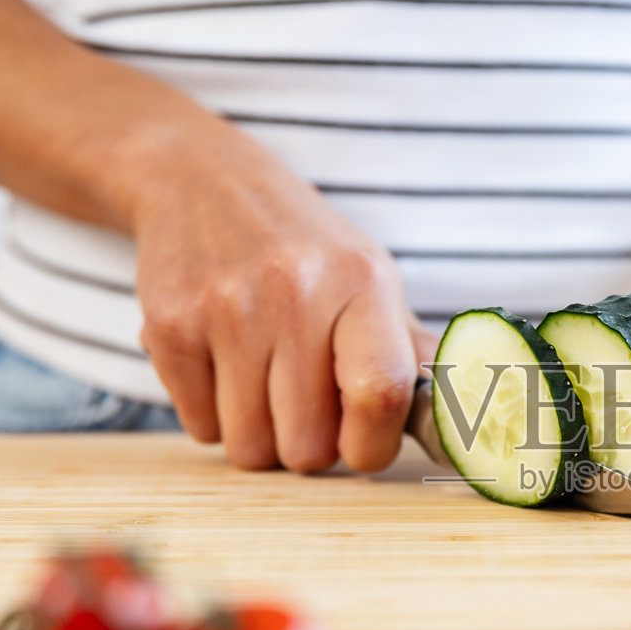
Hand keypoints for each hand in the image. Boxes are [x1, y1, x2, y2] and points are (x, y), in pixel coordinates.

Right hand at [130, 127, 432, 472]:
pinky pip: (198, 429)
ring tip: (265, 384)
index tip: (363, 445)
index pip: (380, 396)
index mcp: (363, 284)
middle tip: (305, 405)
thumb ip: (409, 353)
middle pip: (306, 446)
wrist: (202, 182)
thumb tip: (462, 416)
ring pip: (249, 447)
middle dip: (309, 445)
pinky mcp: (168, 326)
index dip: (372, 447)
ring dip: (260, 435)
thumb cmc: (304, 249)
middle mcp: (294, 293)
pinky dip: (212, 416)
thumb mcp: (370, 280)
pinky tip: (223, 367)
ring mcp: (226, 310)